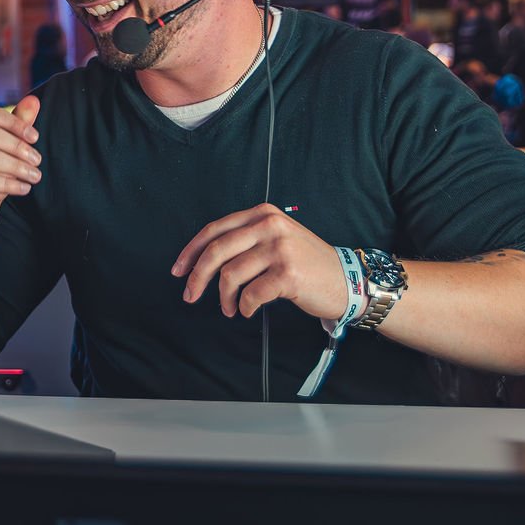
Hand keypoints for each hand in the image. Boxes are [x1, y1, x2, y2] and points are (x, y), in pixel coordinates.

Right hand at [0, 97, 41, 254]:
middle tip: (37, 160)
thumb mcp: (5, 150)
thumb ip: (17, 126)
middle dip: (17, 146)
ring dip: (16, 166)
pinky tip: (23, 188)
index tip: (34, 137)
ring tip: (34, 175)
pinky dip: (9, 183)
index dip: (15, 124)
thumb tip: (34, 101)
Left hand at [171, 204, 345, 320]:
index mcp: (263, 214)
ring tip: (229, 308)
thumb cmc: (307, 263)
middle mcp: (270, 225)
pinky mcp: (288, 274)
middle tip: (190, 295)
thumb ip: (245, 240)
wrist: (346, 279)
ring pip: (230, 274)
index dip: (191, 252)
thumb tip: (203, 260)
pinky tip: (248, 310)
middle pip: (216, 251)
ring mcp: (280, 249)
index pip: (214, 230)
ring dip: (224, 298)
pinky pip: (250, 294)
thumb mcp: (277, 238)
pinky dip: (244, 306)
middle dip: (197, 277)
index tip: (178, 270)